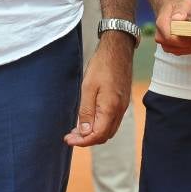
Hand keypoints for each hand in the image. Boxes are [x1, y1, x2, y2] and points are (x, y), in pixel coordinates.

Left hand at [65, 32, 132, 147]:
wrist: (118, 50)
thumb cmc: (102, 65)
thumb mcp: (88, 87)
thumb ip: (86, 112)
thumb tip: (84, 132)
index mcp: (110, 108)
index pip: (97, 135)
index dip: (82, 141)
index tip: (68, 140)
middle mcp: (119, 110)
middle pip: (104, 136)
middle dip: (87, 139)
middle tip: (70, 136)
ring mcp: (123, 106)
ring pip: (109, 130)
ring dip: (94, 133)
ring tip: (77, 129)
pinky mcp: (122, 101)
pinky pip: (112, 121)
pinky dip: (101, 125)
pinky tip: (90, 119)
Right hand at [152, 0, 190, 56]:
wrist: (172, 9)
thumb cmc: (176, 5)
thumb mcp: (180, 3)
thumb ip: (180, 11)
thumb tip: (178, 18)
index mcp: (162, 26)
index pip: (172, 38)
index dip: (185, 40)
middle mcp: (163, 38)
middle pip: (183, 46)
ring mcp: (170, 45)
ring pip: (189, 49)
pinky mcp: (179, 48)